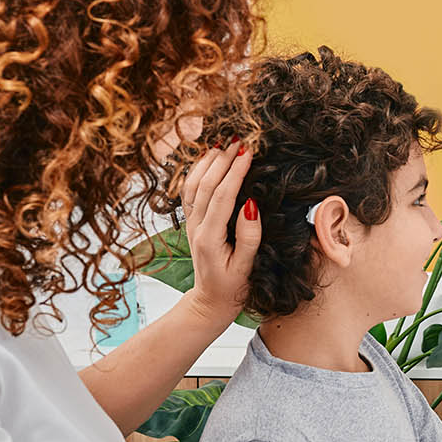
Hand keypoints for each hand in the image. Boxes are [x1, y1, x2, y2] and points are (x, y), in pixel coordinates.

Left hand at [180, 139, 258, 328]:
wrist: (210, 301)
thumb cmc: (233, 287)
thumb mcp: (247, 266)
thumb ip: (249, 235)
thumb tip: (251, 204)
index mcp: (209, 237)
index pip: (222, 196)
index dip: (235, 172)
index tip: (247, 152)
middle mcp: (196, 227)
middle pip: (206, 184)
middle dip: (222, 160)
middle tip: (239, 140)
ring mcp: (191, 224)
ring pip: (194, 185)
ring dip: (208, 162)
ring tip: (223, 144)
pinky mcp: (192, 222)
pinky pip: (190, 191)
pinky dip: (197, 171)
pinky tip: (207, 159)